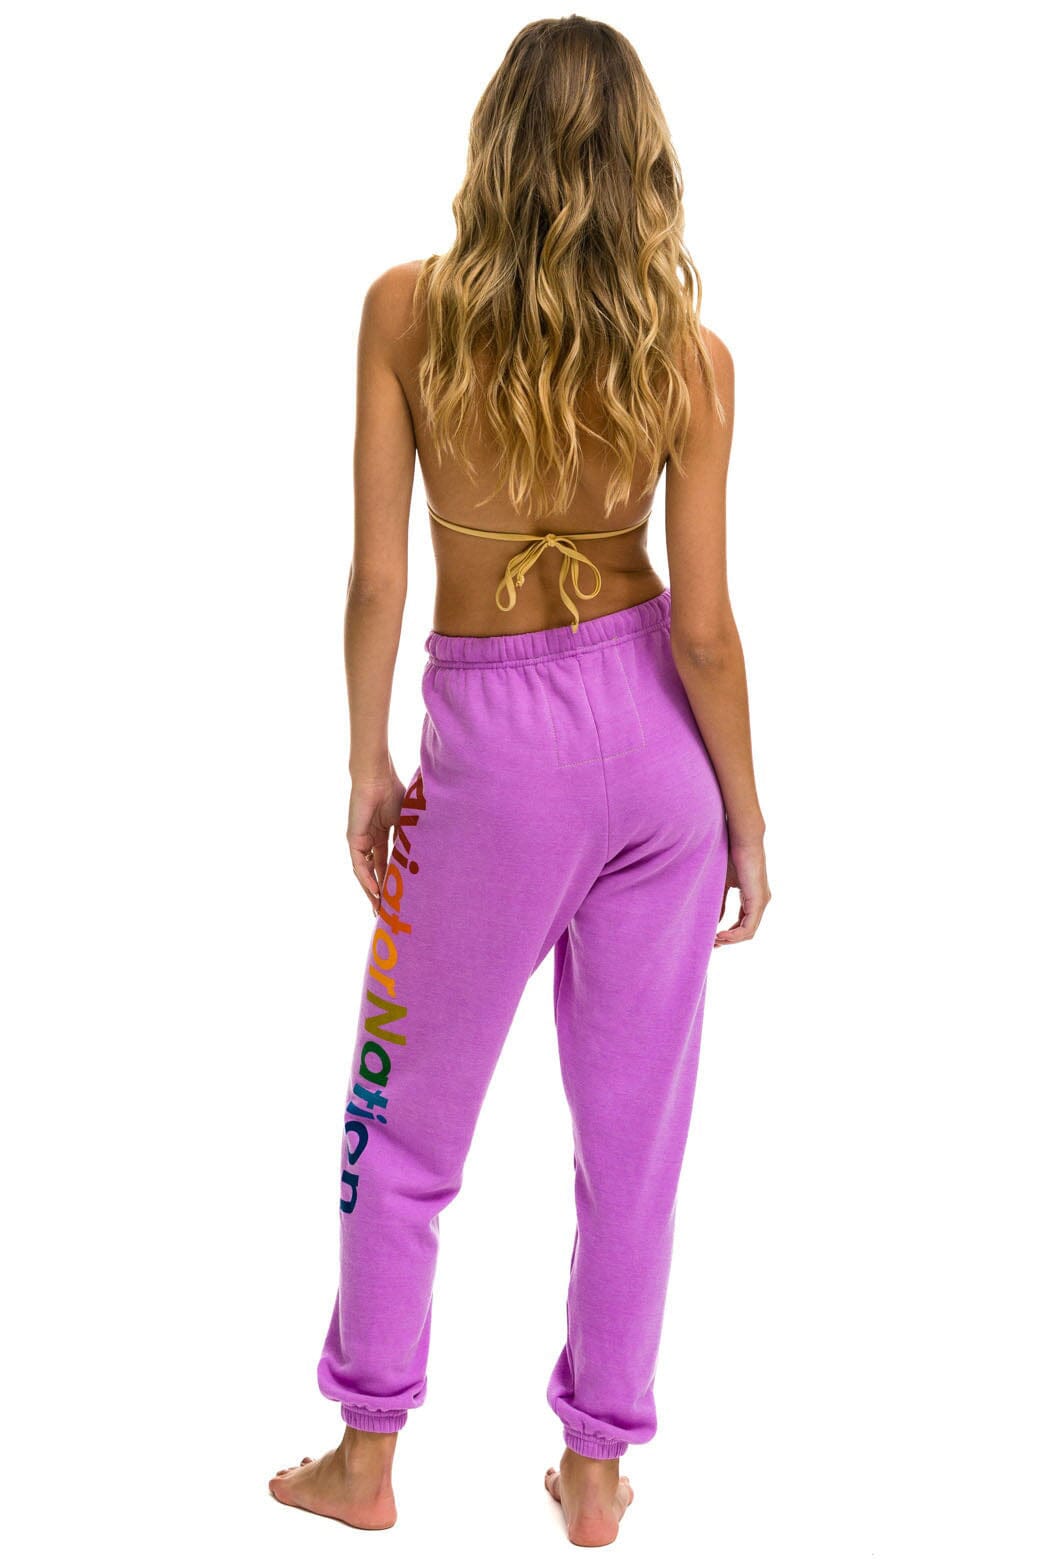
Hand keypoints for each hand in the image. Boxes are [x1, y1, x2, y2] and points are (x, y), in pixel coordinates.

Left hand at [346, 770, 406, 914]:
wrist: (378, 777)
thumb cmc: (394, 792)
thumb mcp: (407, 823)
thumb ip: (411, 840)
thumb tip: (428, 857)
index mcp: (382, 837)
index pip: (386, 865)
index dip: (392, 881)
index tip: (400, 898)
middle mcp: (369, 842)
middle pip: (375, 873)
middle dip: (381, 893)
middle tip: (389, 912)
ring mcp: (360, 842)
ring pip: (366, 873)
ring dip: (373, 891)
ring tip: (381, 909)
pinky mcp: (354, 839)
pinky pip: (360, 865)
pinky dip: (367, 879)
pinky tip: (376, 892)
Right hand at [715, 836, 770, 945]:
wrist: (741, 839)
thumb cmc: (731, 856)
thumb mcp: (722, 884)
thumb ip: (720, 903)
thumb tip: (715, 922)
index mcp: (753, 898)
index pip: (743, 924)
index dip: (729, 934)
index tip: (712, 937)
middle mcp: (761, 902)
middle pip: (746, 932)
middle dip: (728, 940)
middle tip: (712, 944)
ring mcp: (762, 902)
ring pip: (748, 932)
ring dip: (730, 940)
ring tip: (714, 940)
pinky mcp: (758, 900)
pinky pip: (748, 927)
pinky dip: (734, 934)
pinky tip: (721, 935)